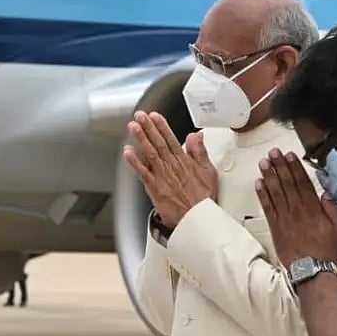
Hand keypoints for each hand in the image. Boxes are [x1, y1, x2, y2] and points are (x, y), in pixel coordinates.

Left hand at [123, 111, 217, 227]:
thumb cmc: (203, 199)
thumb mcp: (209, 171)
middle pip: (158, 143)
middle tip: (140, 116)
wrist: (197, 218)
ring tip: (133, 127)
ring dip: (140, 139)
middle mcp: (172, 166)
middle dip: (148, 128)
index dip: (162, 126)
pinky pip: (143, 172)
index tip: (154, 116)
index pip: (171, 139)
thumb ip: (200, 152)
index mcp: (184, 161)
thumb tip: (196, 136)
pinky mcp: (155, 188)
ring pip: (150, 153)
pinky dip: (134, 162)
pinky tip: (127, 152)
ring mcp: (162, 177)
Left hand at [255, 148, 336, 267]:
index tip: (289, 156)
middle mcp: (297, 211)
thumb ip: (333, 208)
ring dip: (268, 176)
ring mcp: (284, 218)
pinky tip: (258, 183)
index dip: (294, 167)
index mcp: (313, 209)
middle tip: (273, 153)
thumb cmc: (326, 250)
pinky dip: (262, 195)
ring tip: (264, 162)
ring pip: (275, 192)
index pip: (302, 182)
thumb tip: (326, 193)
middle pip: (286, 184)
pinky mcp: (275, 227)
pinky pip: (267, 207)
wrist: (312, 270)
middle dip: (279, 166)